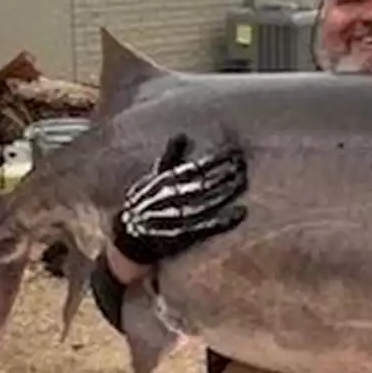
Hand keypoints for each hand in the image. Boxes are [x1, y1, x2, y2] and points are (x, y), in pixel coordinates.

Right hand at [112, 134, 247, 265]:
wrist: (128, 237)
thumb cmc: (145, 203)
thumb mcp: (153, 178)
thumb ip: (170, 157)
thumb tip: (181, 135)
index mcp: (163, 182)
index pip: (195, 167)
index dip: (215, 159)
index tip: (234, 151)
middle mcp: (170, 198)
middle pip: (203, 184)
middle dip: (225, 174)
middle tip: (243, 165)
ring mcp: (176, 218)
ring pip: (207, 203)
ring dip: (227, 193)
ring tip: (243, 182)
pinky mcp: (182, 237)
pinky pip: (206, 227)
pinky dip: (224, 221)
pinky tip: (241, 213)